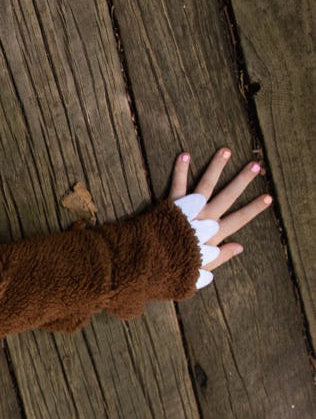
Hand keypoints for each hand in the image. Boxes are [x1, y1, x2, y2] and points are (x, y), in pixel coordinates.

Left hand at [169, 148, 272, 279]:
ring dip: (216, 166)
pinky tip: (184, 154)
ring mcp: (188, 209)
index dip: (254, 208)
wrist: (152, 262)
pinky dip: (180, 169)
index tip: (268, 197)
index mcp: (213, 234)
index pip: (239, 219)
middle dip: (242, 180)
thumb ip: (221, 256)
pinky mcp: (171, 204)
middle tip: (255, 166)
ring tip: (225, 151)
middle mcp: (204, 218)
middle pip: (228, 196)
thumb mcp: (202, 267)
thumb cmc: (174, 267)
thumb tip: (240, 247)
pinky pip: (177, 184)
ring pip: (206, 184)